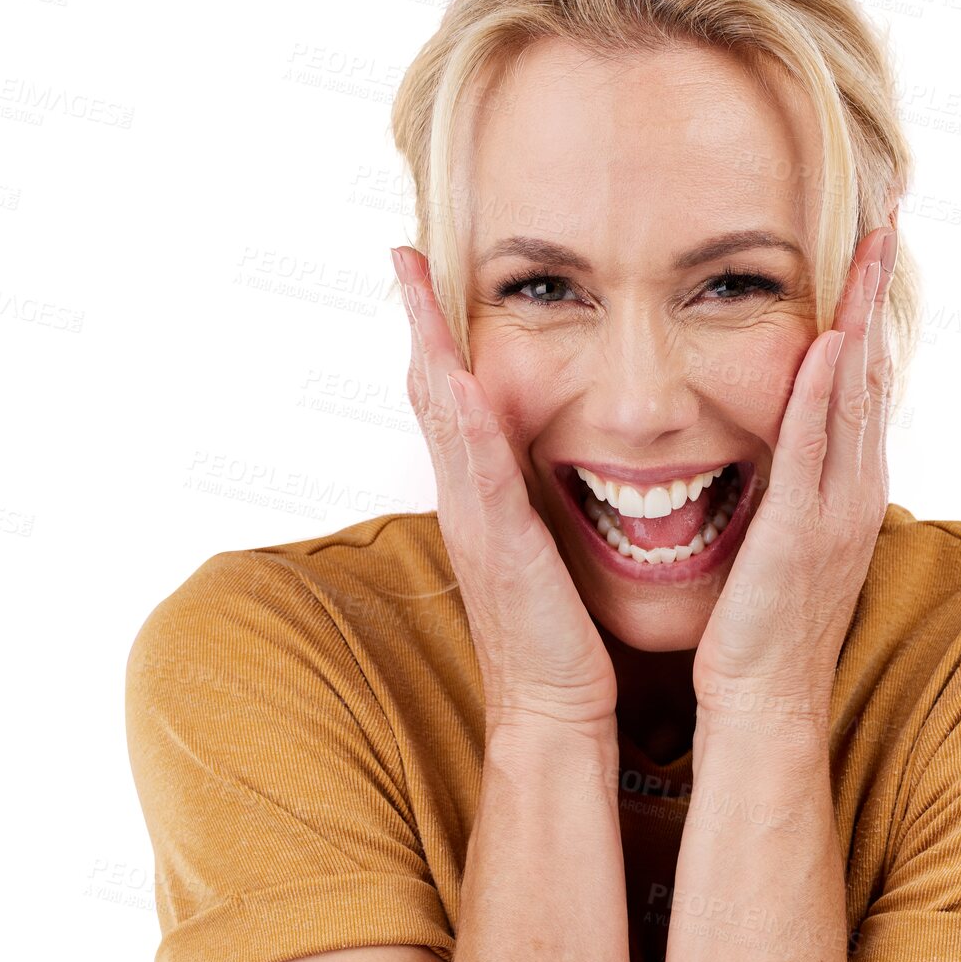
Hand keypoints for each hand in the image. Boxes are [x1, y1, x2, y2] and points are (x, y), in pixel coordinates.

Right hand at [393, 246, 617, 743]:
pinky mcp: (500, 549)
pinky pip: (478, 475)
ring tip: (415, 284)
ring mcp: (475, 522)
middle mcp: (465, 500)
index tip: (428, 276)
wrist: (551, 707)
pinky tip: (459, 377)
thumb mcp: (542, 552)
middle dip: (417, 321)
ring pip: (441, 417)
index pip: (450, 402)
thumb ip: (534, 506)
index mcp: (480, 499)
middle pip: (429, 393)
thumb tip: (553, 464)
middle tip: (404, 254)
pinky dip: (464, 424)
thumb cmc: (555, 635)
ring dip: (429, 347)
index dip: (436, 339)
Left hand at [691, 223, 898, 726]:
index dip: (865, 312)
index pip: (859, 384)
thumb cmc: (762, 626)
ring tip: (870, 247)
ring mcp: (836, 513)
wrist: (763, 706)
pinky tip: (833, 341)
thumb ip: (786, 486)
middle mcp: (853, 491)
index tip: (864, 246)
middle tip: (885, 216)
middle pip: (871, 374)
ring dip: (863, 319)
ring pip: (855, 397)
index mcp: (843, 490)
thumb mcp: (780, 541)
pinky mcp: (804, 537)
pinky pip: (817, 451)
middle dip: (876, 294)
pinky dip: (827, 394)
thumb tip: (775, 440)